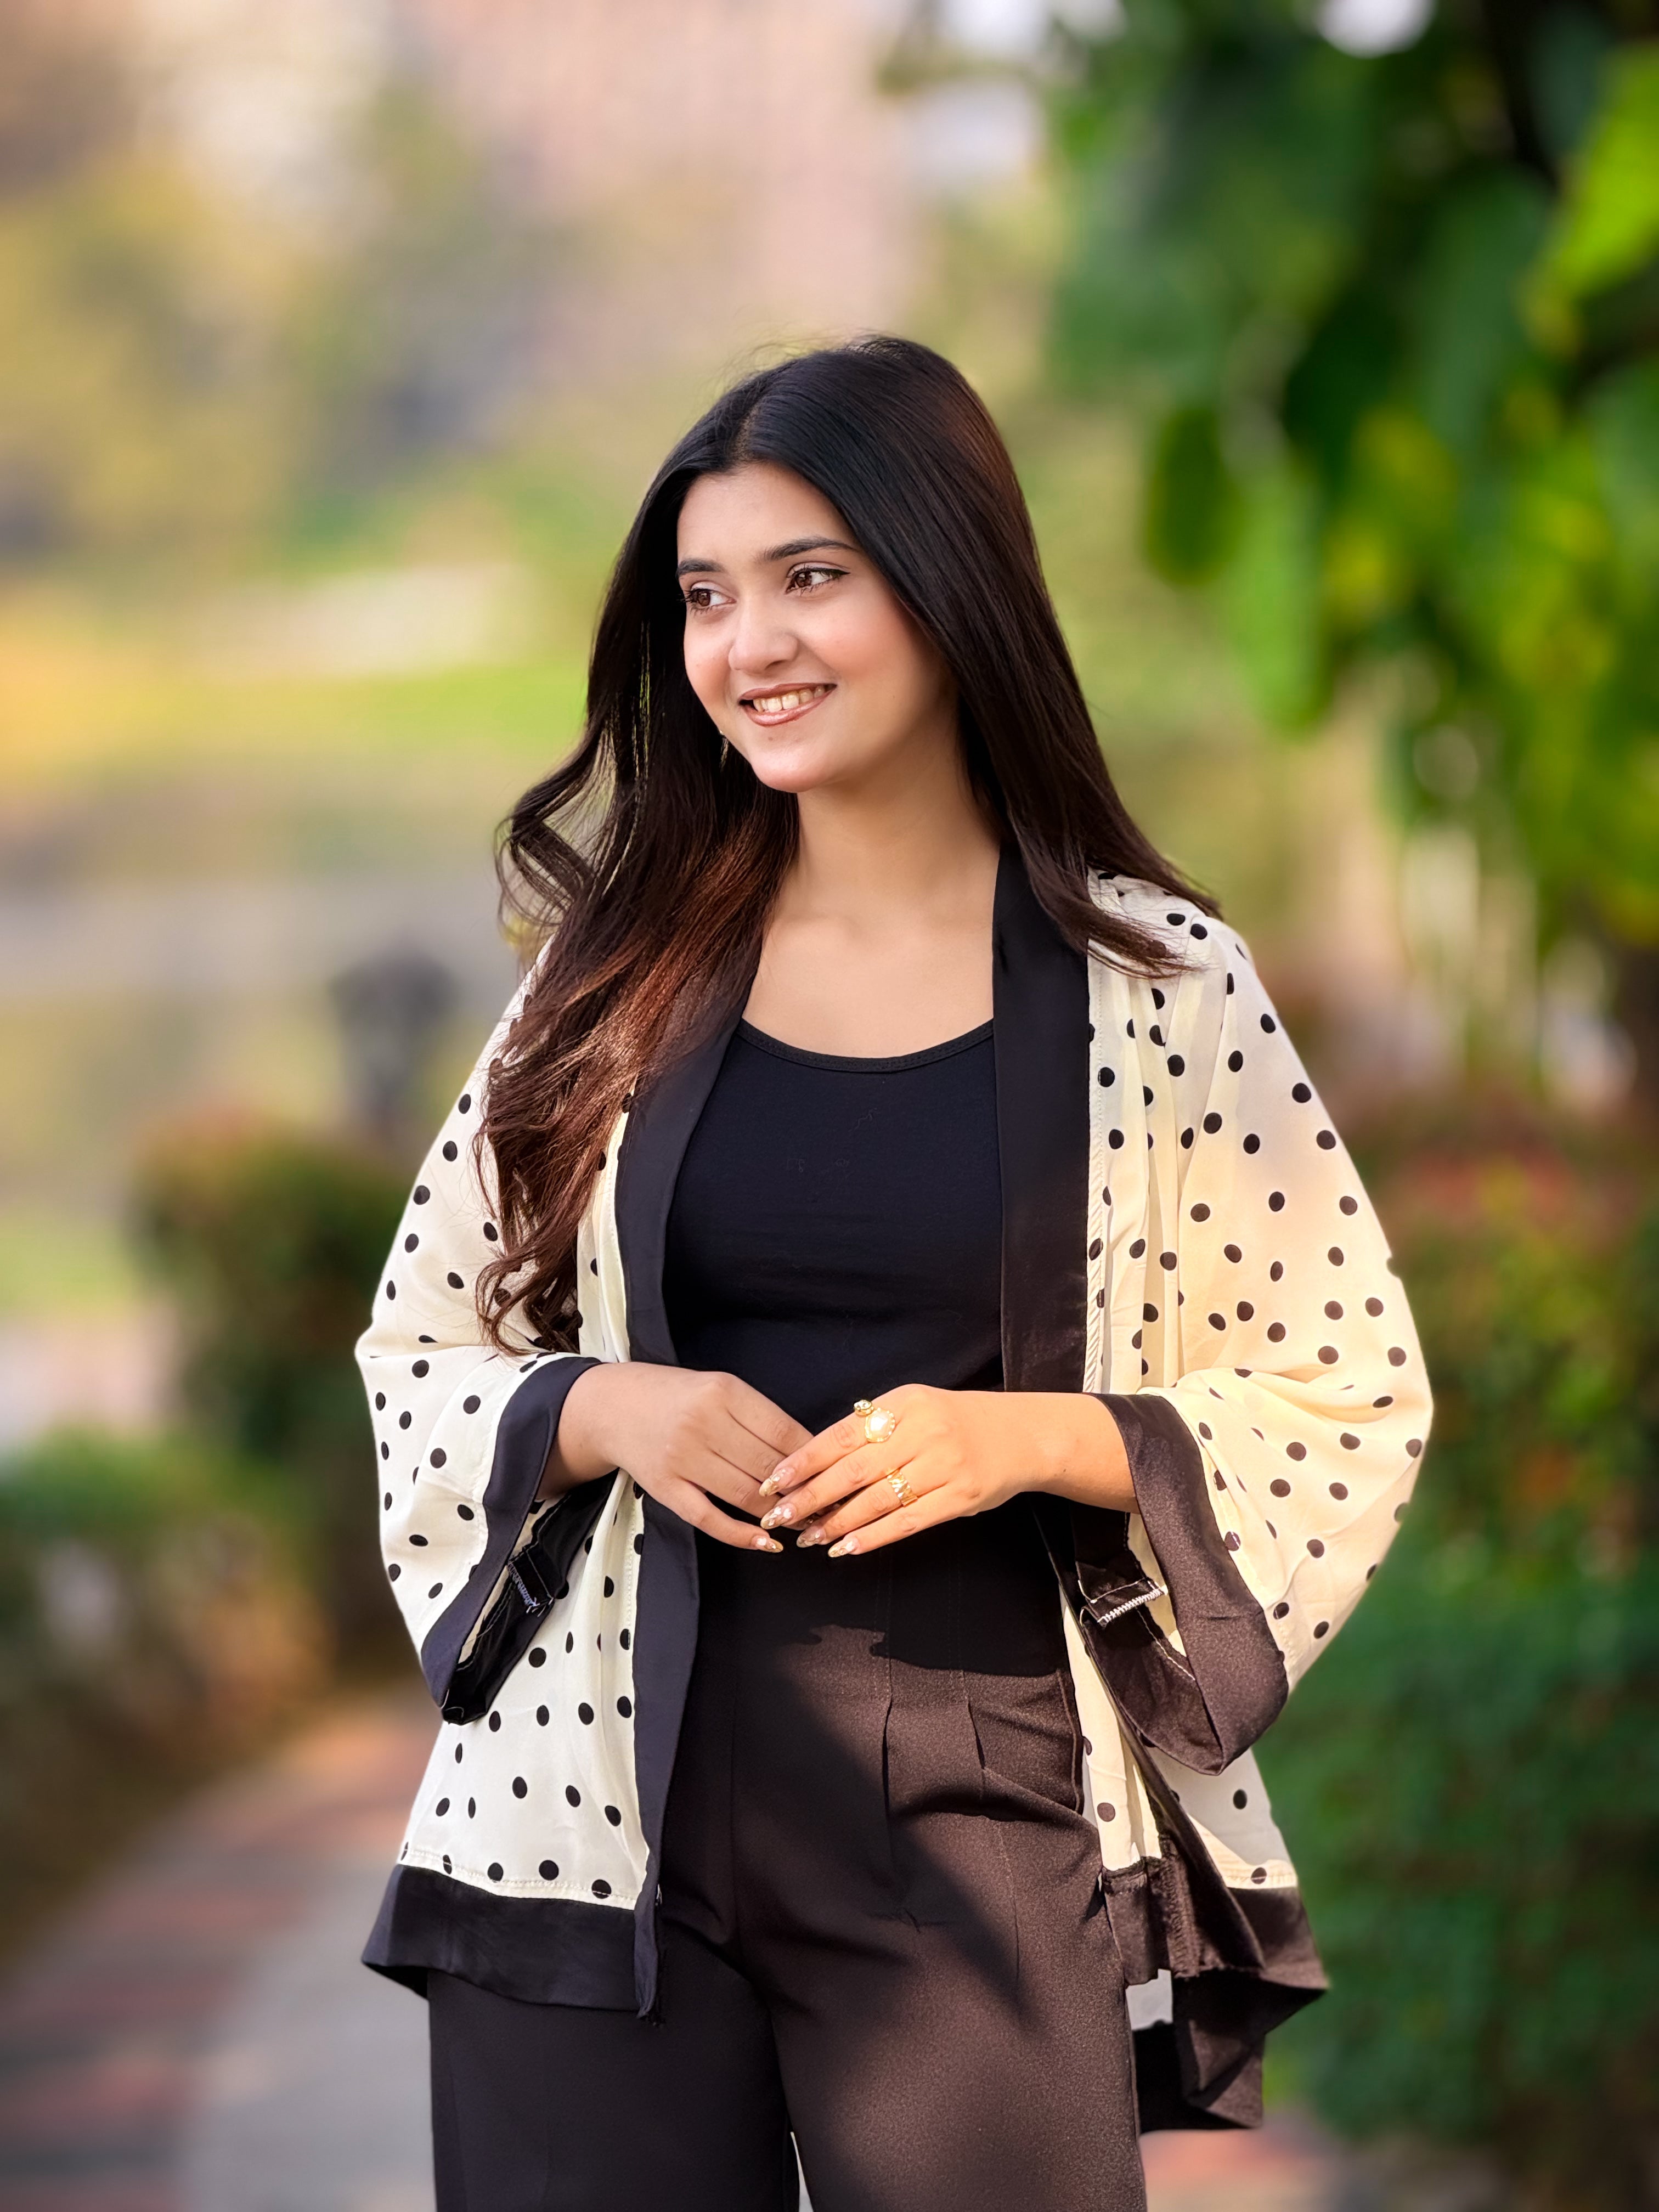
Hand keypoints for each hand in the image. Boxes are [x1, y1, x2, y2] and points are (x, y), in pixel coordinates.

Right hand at [543, 1362, 809, 1551]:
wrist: (611, 1406)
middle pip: (768, 1468)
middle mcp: (702, 1423)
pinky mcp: (665, 1488)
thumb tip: (808, 1455)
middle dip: (803, 1492)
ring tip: (803, 1524)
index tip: (834, 1475)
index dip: (814, 1460)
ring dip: (779, 1515)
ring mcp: (681, 1459)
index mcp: (723, 1392)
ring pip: (745, 1495)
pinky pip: (709, 1519)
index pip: (783, 1432)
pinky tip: (765, 1543)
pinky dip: (741, 1535)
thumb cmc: (675, 1396)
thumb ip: (758, 1418)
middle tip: (827, 1506)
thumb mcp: (719, 1390)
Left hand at [755, 1386, 1132, 1557]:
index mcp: (903, 1404)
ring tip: (807, 1538)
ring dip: (836, 1523)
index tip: (773, 1480)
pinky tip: (847, 1548)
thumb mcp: (915, 1406)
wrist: (1024, 1435)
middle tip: (778, 1516)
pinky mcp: (959, 1497)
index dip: (803, 1460)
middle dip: (810, 1496)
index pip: (841, 1434)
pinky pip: (908, 1521)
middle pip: (852, 1469)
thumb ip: (872, 1426)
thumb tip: (815, 1457)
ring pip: (877, 1499)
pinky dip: (874, 1537)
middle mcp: (922, 1431)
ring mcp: (943, 1465)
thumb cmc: (957, 1421)